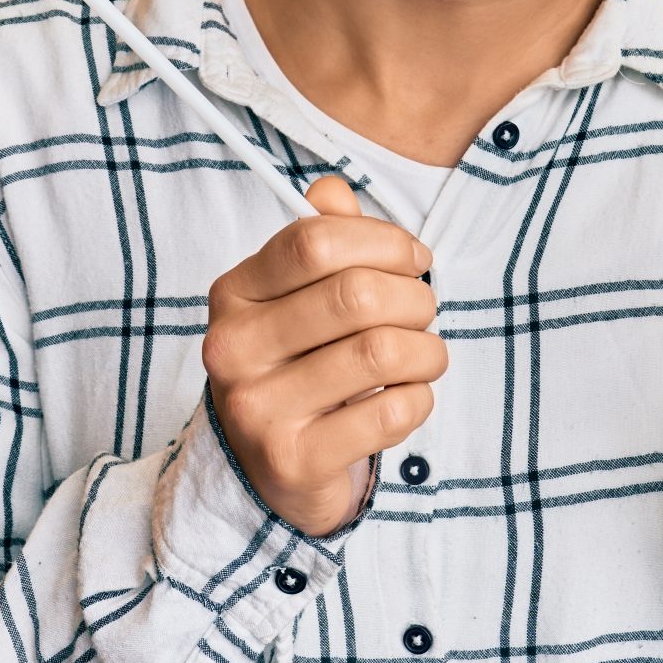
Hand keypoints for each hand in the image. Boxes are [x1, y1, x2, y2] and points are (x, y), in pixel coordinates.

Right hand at [202, 176, 444, 536]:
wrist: (268, 471)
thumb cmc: (297, 367)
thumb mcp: (298, 298)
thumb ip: (320, 240)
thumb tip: (332, 191)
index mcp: (234, 294)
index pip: (314, 241)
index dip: (382, 241)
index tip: (414, 260)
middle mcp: (234, 349)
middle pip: (356, 295)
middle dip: (415, 299)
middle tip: (424, 314)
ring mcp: (258, 409)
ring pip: (382, 353)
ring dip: (427, 351)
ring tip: (426, 357)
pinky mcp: (294, 461)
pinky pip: (391, 413)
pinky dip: (419, 400)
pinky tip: (406, 400)